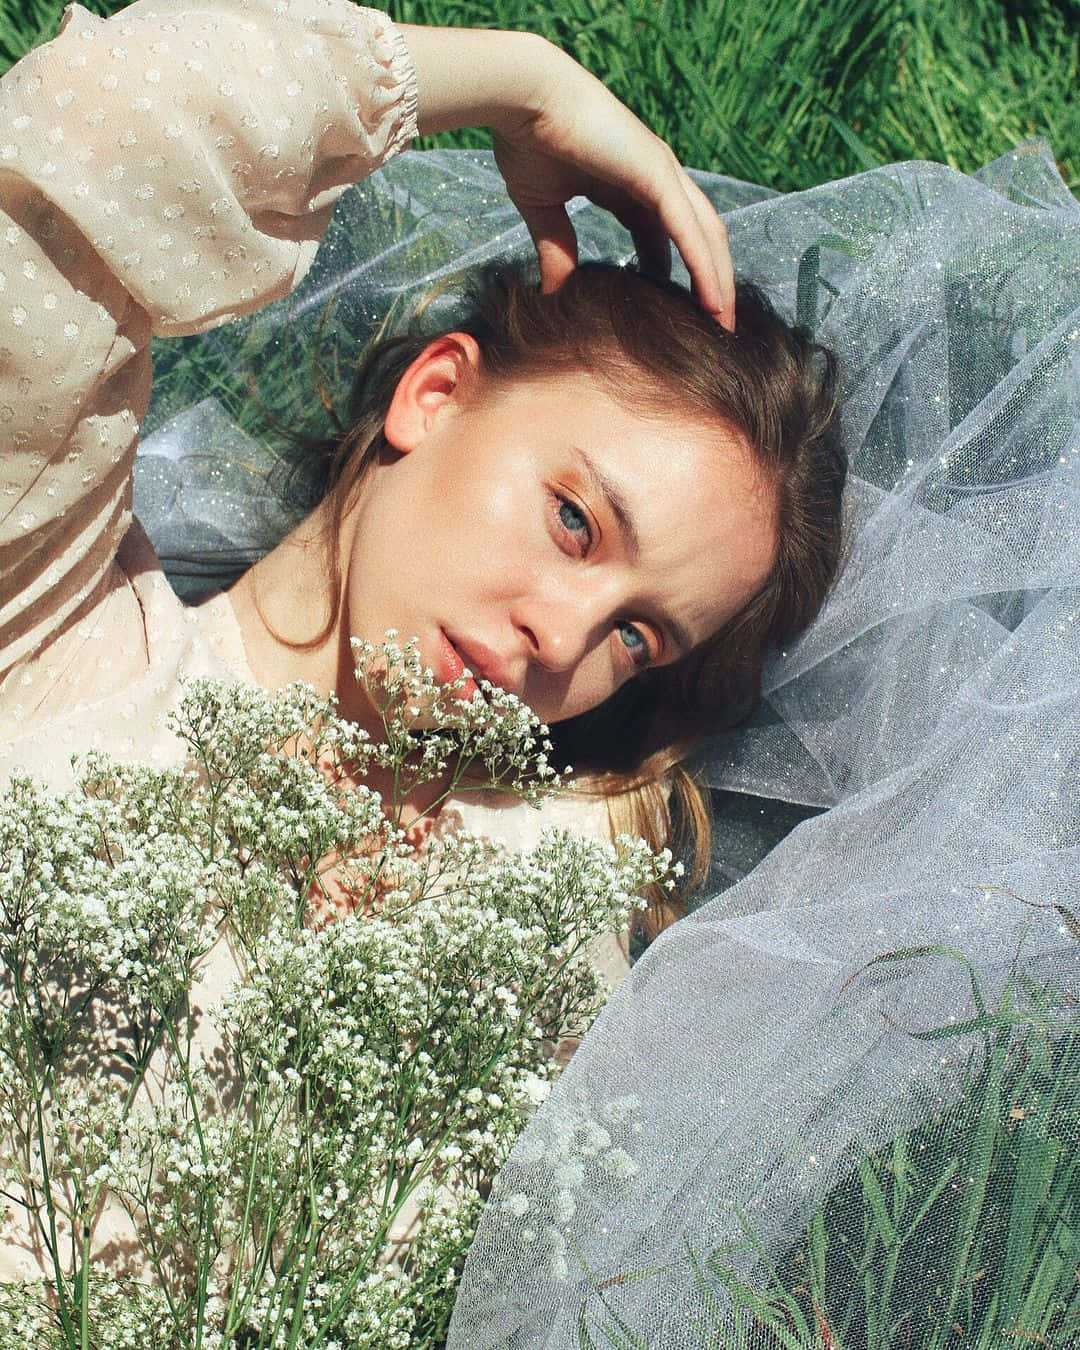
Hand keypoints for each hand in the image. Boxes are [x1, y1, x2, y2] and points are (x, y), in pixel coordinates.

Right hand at [400, 27, 733, 328]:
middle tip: (715, 327)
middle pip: (699, 238)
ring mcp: (662, 173)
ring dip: (718, 282)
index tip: (680, 314)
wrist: (523, 99)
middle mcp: (657, 178)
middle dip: (711, 282)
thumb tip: (554, 292)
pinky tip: (713, 302)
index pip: (668, 235)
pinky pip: (690, 231)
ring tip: (723, 324)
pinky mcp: (657, 174)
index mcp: (631, 184)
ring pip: (706, 237)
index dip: (679, 274)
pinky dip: (704, 268)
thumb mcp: (543, 207)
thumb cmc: (527, 140)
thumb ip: (556, 247)